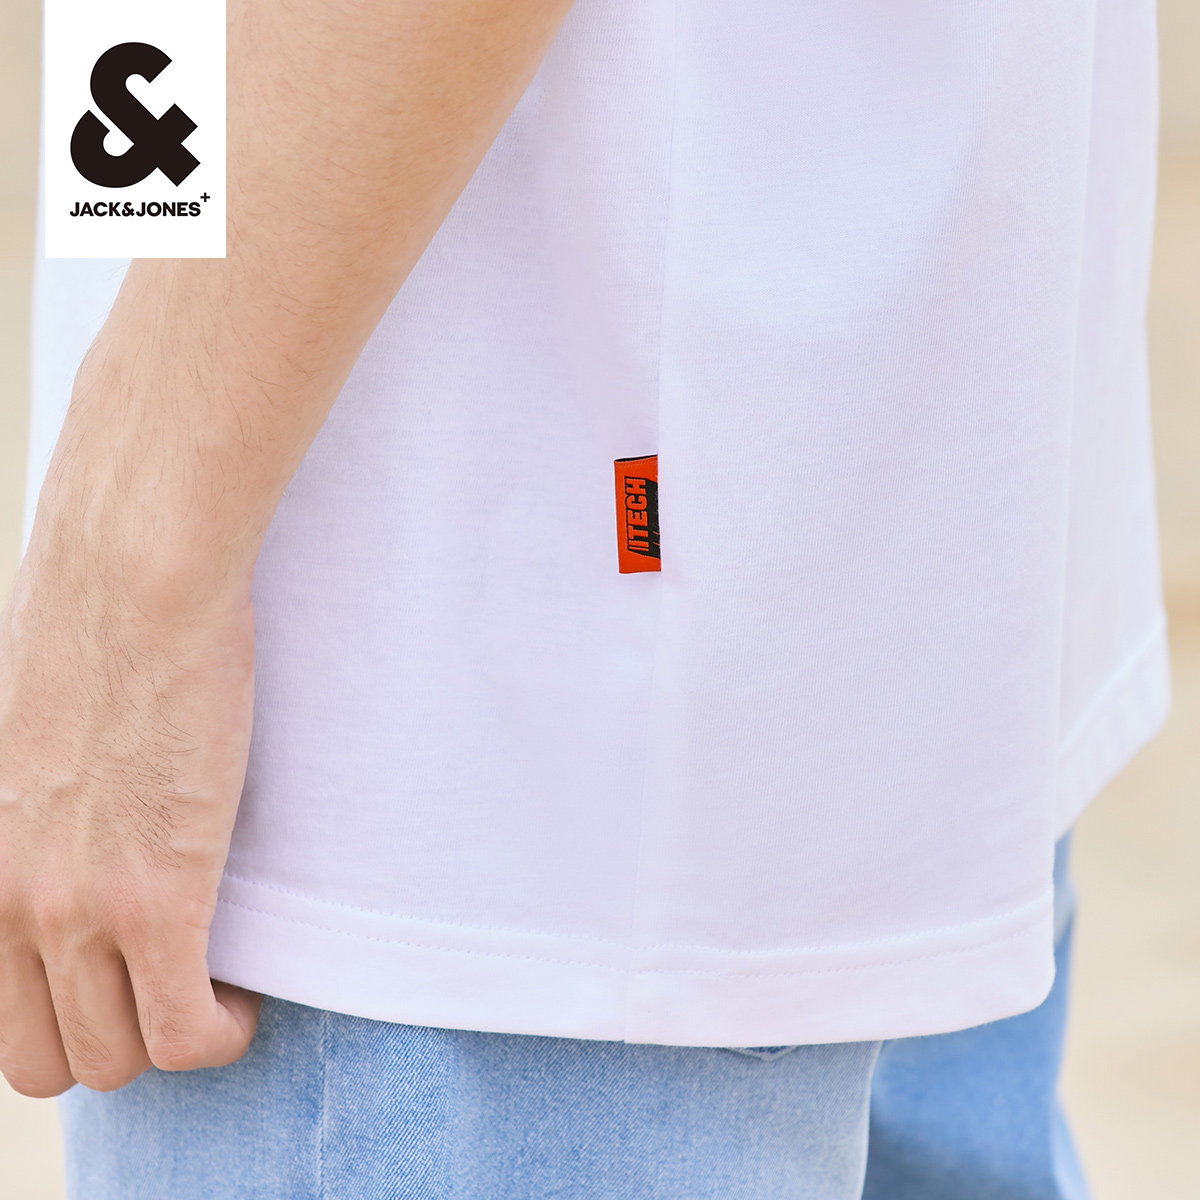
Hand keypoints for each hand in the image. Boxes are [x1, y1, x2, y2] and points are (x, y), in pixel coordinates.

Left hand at [0, 548, 261, 1096]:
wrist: (133, 584)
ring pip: (115, 1059)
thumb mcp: (19, 731)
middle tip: (171, 985)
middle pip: (46, 1060)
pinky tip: (244, 996)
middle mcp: (3, 906)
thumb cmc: (89, 625)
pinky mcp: (157, 899)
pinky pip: (185, 1032)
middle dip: (113, 1039)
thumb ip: (28, 800)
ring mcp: (76, 910)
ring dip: (171, 1036)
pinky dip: (219, 1034)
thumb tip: (74, 802)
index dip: (63, 1014)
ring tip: (215, 984)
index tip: (121, 977)